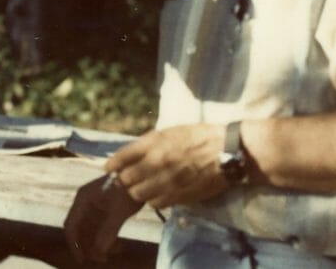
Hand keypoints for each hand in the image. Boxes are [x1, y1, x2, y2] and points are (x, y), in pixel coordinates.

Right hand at [63, 174, 143, 262]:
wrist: (141, 173)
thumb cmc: (128, 188)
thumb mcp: (119, 210)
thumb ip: (108, 231)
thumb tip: (100, 251)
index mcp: (83, 199)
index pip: (71, 226)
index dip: (74, 245)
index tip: (82, 260)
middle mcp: (85, 203)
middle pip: (80, 230)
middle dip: (89, 247)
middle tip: (102, 259)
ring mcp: (94, 206)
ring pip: (91, 231)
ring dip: (99, 244)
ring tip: (115, 251)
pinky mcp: (104, 209)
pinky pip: (100, 228)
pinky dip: (107, 238)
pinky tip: (119, 245)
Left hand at [107, 123, 227, 208]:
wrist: (226, 151)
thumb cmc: (199, 137)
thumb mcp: (171, 131)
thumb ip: (150, 143)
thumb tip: (132, 155)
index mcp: (155, 143)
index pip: (123, 157)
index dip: (113, 164)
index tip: (109, 168)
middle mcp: (158, 162)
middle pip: (127, 179)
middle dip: (125, 179)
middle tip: (128, 178)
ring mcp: (168, 181)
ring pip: (138, 194)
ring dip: (138, 191)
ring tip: (143, 187)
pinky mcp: (179, 196)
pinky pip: (156, 203)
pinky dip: (153, 200)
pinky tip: (158, 194)